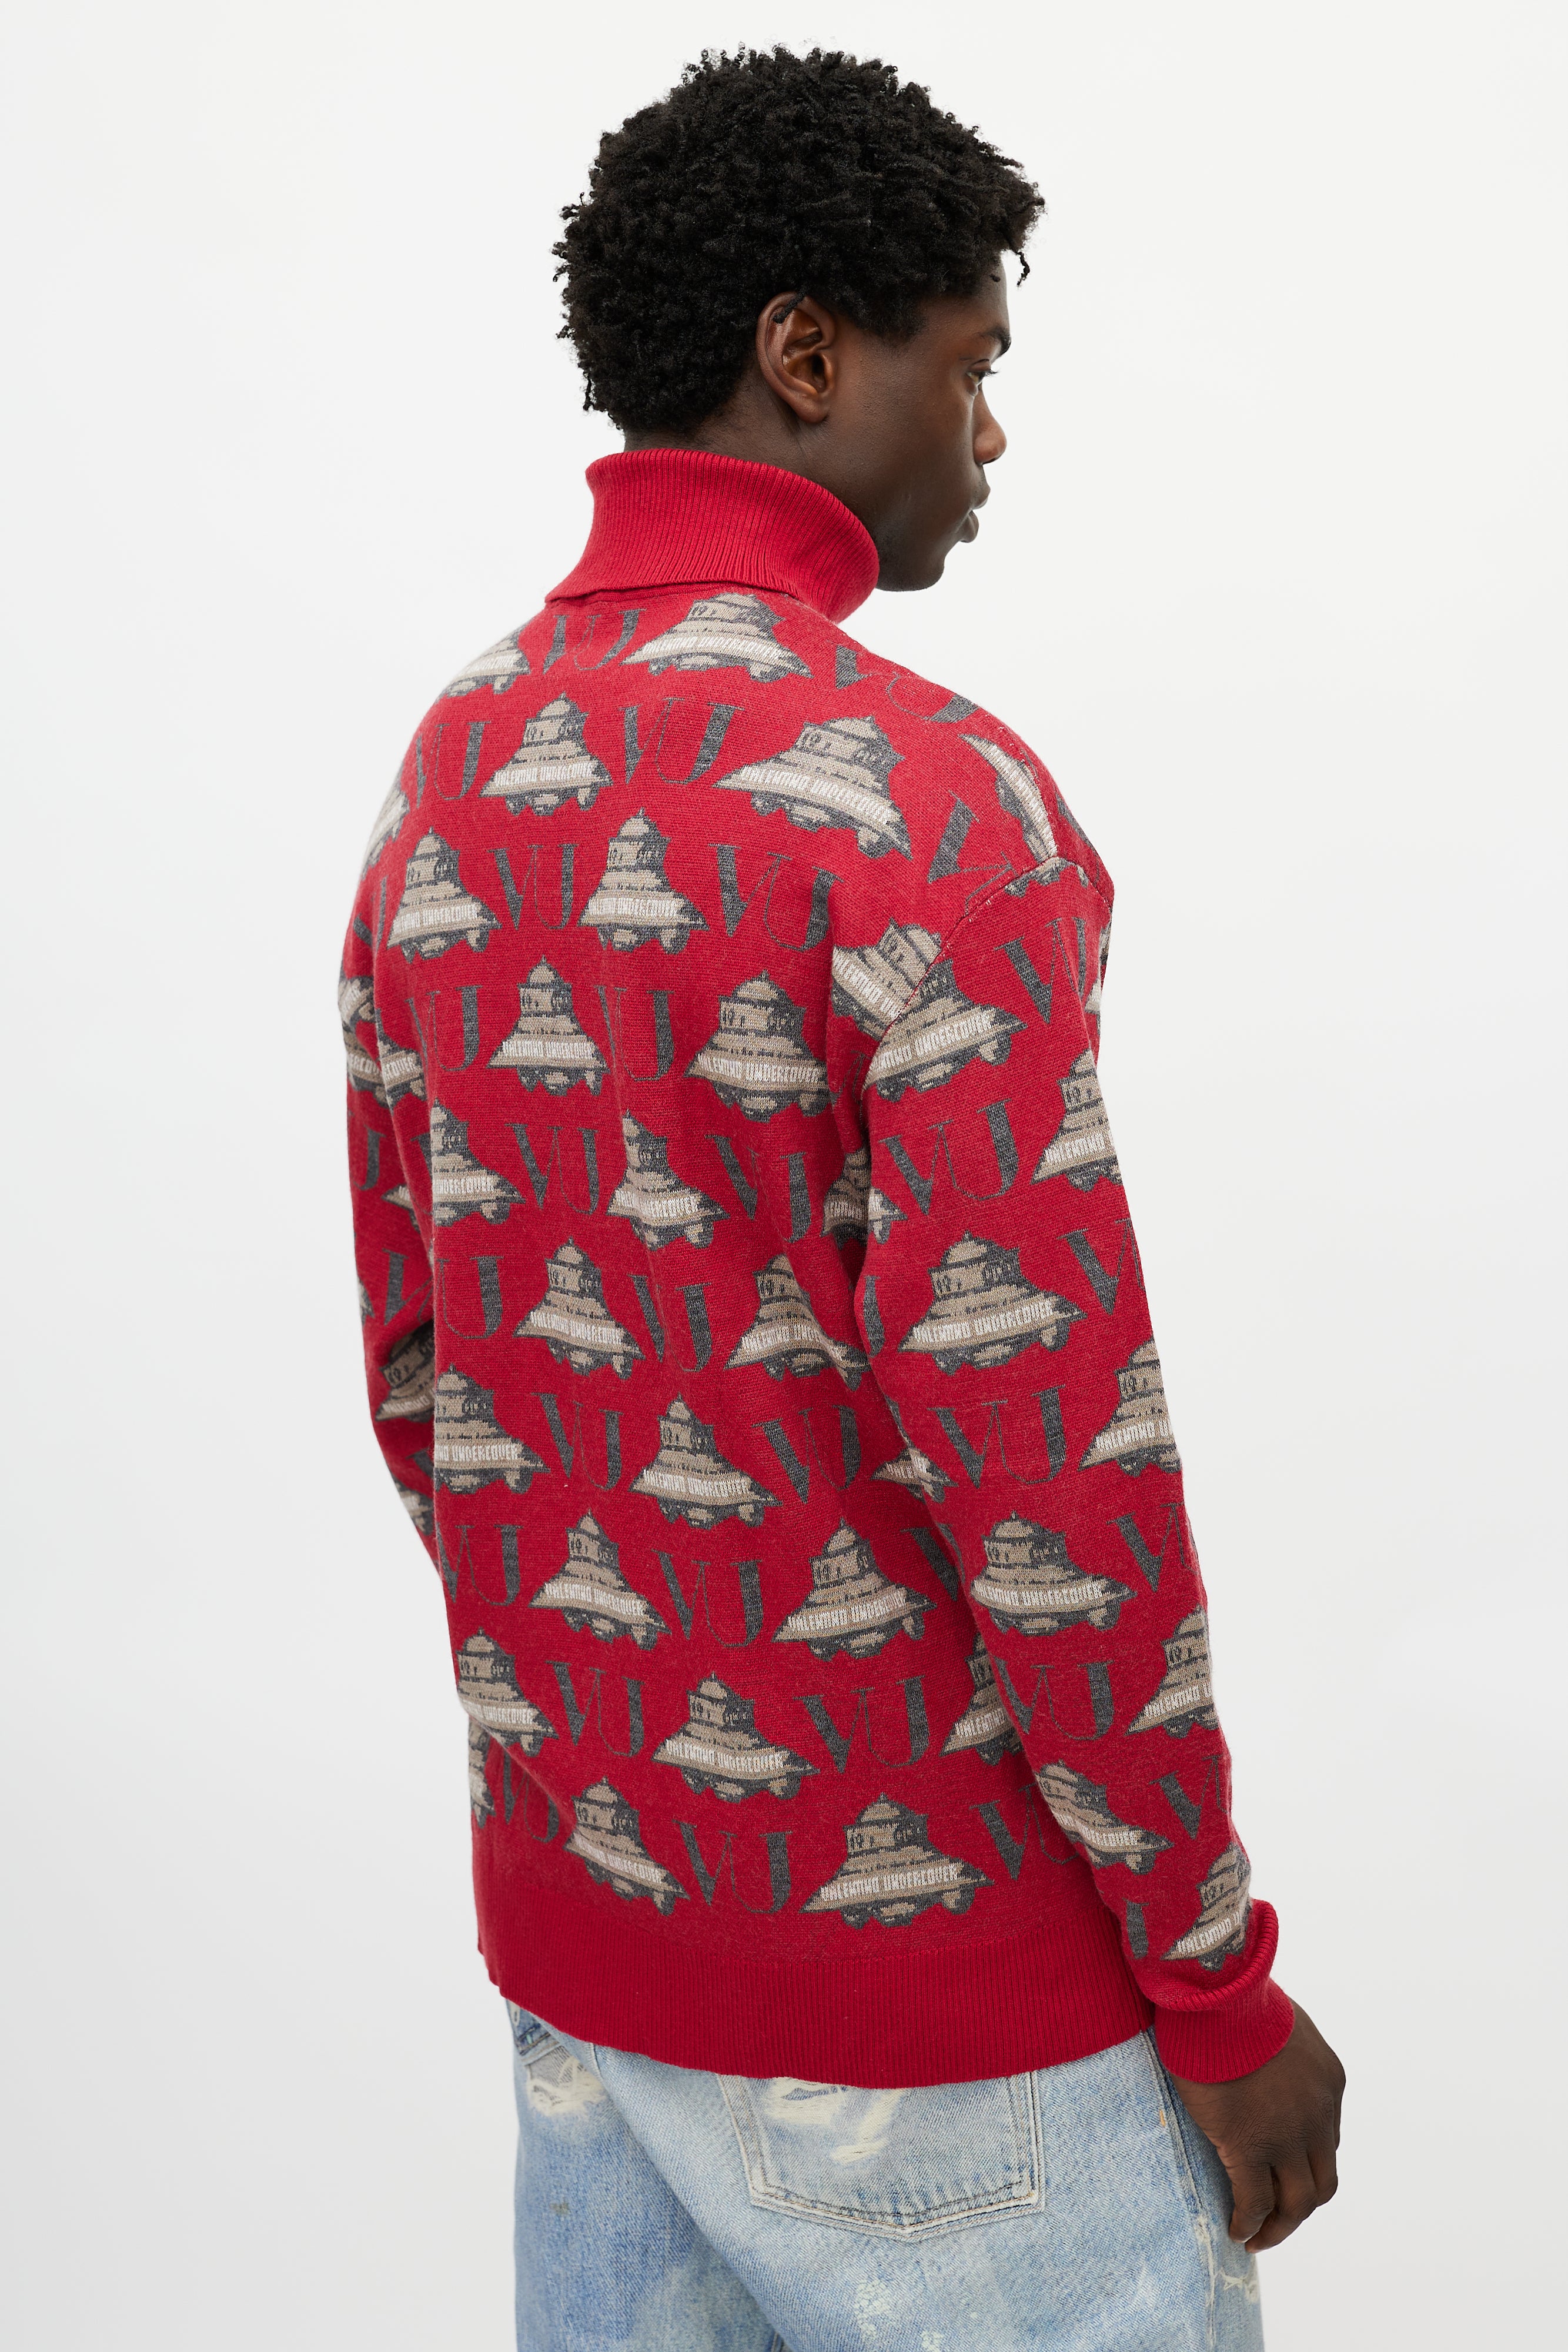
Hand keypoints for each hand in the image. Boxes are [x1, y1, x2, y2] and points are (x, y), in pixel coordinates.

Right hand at [1168, 2002, 1344, 2251]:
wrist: (1218, 1997)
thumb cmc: (1236, 1997)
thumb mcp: (1278, 2021)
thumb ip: (1280, 2050)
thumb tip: (1259, 2058)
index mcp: (1328, 2082)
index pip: (1326, 2140)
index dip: (1303, 2161)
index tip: (1282, 2171)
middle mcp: (1319, 2115)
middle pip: (1322, 2181)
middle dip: (1300, 2204)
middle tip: (1278, 2217)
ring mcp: (1288, 2136)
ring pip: (1298, 2202)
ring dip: (1280, 2226)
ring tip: (1257, 2237)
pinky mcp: (1251, 2146)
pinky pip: (1255, 2201)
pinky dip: (1249, 2222)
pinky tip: (1236, 2229)